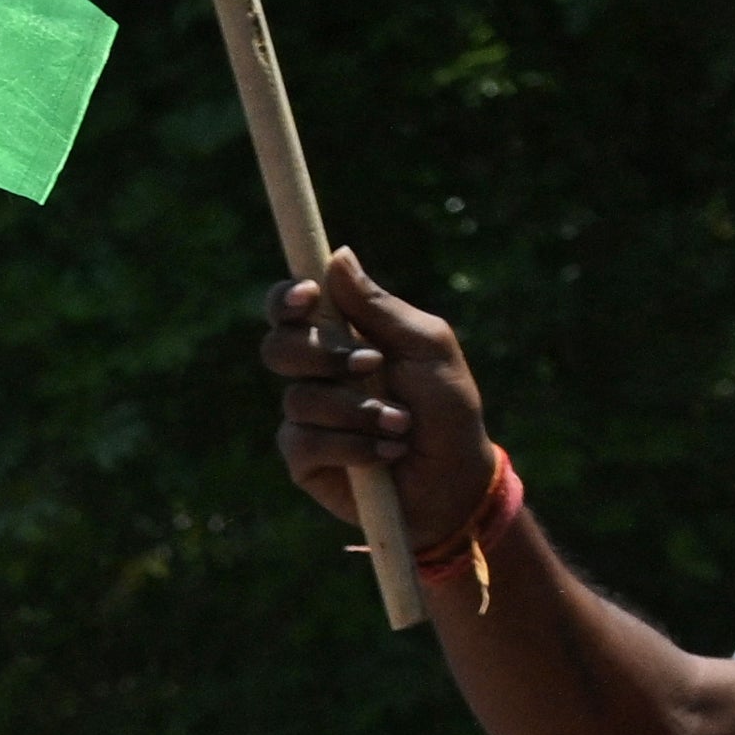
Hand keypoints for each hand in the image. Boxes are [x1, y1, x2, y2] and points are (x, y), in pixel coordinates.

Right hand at [262, 250, 499, 562]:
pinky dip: (352, 446)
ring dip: (357, 410)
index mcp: (343, 336)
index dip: (287, 298)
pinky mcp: (304, 459)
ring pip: (299, 398)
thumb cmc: (448, 408)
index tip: (309, 298)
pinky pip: (305, 441)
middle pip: (278, 347)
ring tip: (400, 425)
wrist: (455, 479)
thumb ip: (380, 307)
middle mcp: (317, 373)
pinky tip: (385, 454)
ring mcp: (307, 416)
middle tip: (373, 365)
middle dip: (324, 355)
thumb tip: (337, 255)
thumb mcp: (427, 346)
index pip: (292, 307)